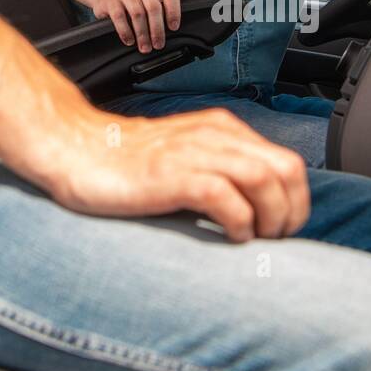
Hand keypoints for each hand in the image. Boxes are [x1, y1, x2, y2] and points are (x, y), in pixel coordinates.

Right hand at [46, 106, 310, 240]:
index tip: (282, 229)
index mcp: (222, 130)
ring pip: (265, 179)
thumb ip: (221, 172)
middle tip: (274, 239)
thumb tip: (258, 211)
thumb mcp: (186, 158)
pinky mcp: (171, 175)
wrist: (74, 149)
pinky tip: (229, 236)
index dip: (296, 201)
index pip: (287, 162)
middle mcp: (214, 136)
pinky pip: (225, 196)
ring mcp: (193, 153)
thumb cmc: (126, 164)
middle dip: (292, 211)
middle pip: (286, 169)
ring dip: (271, 218)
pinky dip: (238, 221)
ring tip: (255, 239)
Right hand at [91, 0, 208, 52]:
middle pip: (153, 7)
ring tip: (145, 48)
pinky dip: (125, 31)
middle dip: (157, 29)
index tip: (175, 27)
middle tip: (159, 45)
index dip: (174, 11)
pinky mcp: (111, 0)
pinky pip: (119, 17)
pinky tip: (130, 41)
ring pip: (137, 13)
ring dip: (142, 34)